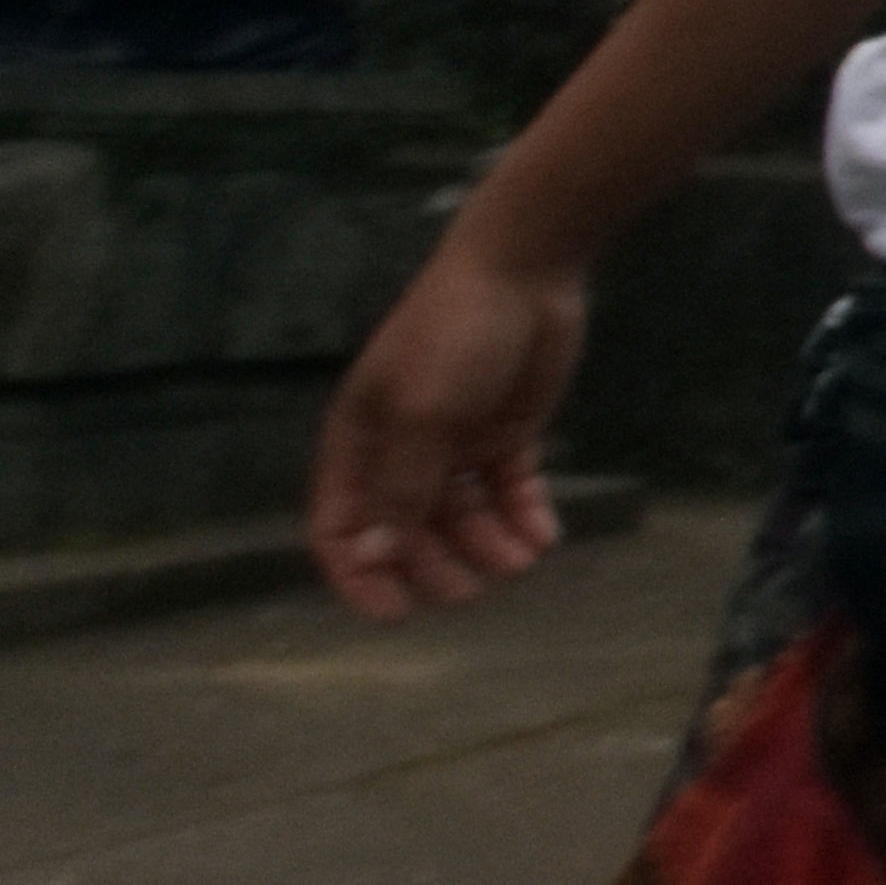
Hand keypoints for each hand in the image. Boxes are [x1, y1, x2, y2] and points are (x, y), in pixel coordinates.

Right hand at [309, 237, 588, 618]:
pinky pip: (508, 490)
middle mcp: (402, 450)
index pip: (341, 526)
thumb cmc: (454, 334)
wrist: (523, 271)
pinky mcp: (505, 433)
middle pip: (407, 532)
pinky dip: (523, 517)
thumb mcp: (421, 413)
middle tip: (474, 589)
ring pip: (462, 518)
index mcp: (360, 442)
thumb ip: (401, 486)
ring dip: (487, 547)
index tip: (394, 613)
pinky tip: (544, 537)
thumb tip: (375, 556)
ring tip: (521, 560)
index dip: (359, 574)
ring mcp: (455, 443)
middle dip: (436, 567)